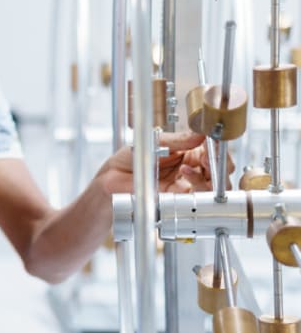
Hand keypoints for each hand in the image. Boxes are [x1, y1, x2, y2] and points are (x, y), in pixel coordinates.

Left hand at [97, 130, 231, 193]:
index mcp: (188, 152)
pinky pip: (197, 196)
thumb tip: (201, 133)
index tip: (214, 144)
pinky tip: (184, 174)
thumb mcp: (156, 142)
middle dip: (220, 164)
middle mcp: (190, 169)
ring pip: (213, 186)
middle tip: (207, 158)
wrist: (112, 178)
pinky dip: (196, 185)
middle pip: (220, 171)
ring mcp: (185, 185)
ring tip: (193, 166)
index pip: (214, 152)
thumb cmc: (130, 158)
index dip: (218, 149)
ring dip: (210, 176)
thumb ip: (179, 140)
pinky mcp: (177, 199)